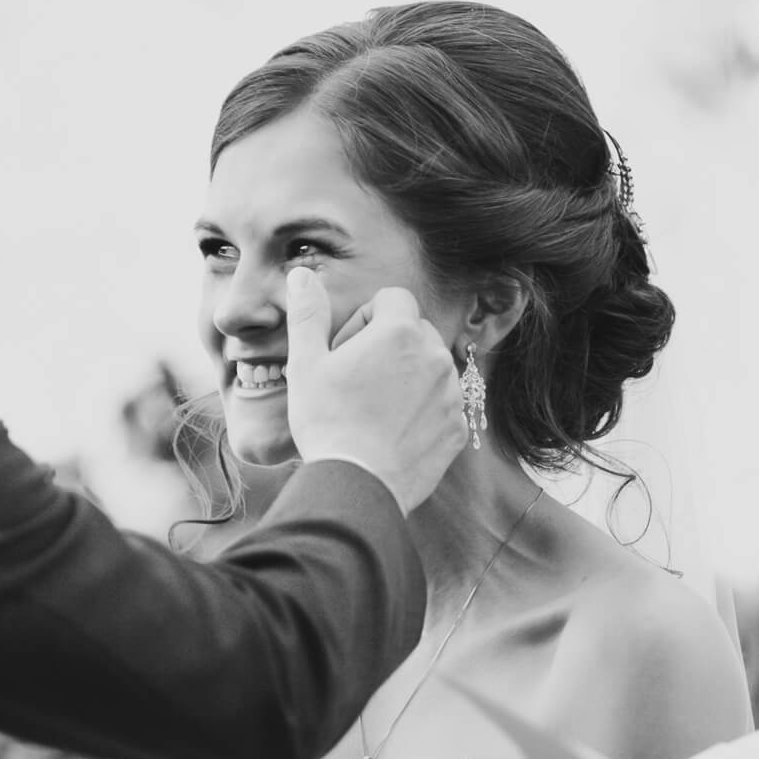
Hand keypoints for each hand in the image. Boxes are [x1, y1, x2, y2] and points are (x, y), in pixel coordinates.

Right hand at [282, 266, 466, 514]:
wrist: (356, 486)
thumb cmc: (327, 423)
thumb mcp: (306, 364)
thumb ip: (308, 313)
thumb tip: (301, 273)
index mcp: (400, 332)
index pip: (393, 299)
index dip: (366, 319)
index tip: (347, 349)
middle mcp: (436, 357)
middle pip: (415, 332)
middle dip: (390, 346)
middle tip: (357, 380)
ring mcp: (451, 395)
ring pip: (431, 368)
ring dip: (408, 378)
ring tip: (374, 409)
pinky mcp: (458, 429)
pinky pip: (442, 406)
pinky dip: (423, 412)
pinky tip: (393, 433)